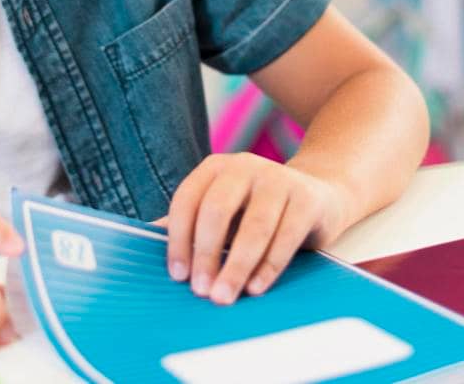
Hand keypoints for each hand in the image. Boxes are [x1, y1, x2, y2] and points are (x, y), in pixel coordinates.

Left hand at [160, 153, 355, 305]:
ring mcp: (278, 178)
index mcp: (215, 168)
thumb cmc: (257, 210)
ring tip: (224, 297)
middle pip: (217, 210)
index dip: (178, 239)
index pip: (187, 200)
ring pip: (253, 226)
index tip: (177, 276)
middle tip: (200, 291)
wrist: (320, 195)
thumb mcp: (223, 212)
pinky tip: (255, 288)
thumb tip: (142, 241)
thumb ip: (189, 224)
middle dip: (206, 254)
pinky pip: (285, 235)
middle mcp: (245, 166)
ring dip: (236, 266)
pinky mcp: (306, 197)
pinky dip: (268, 266)